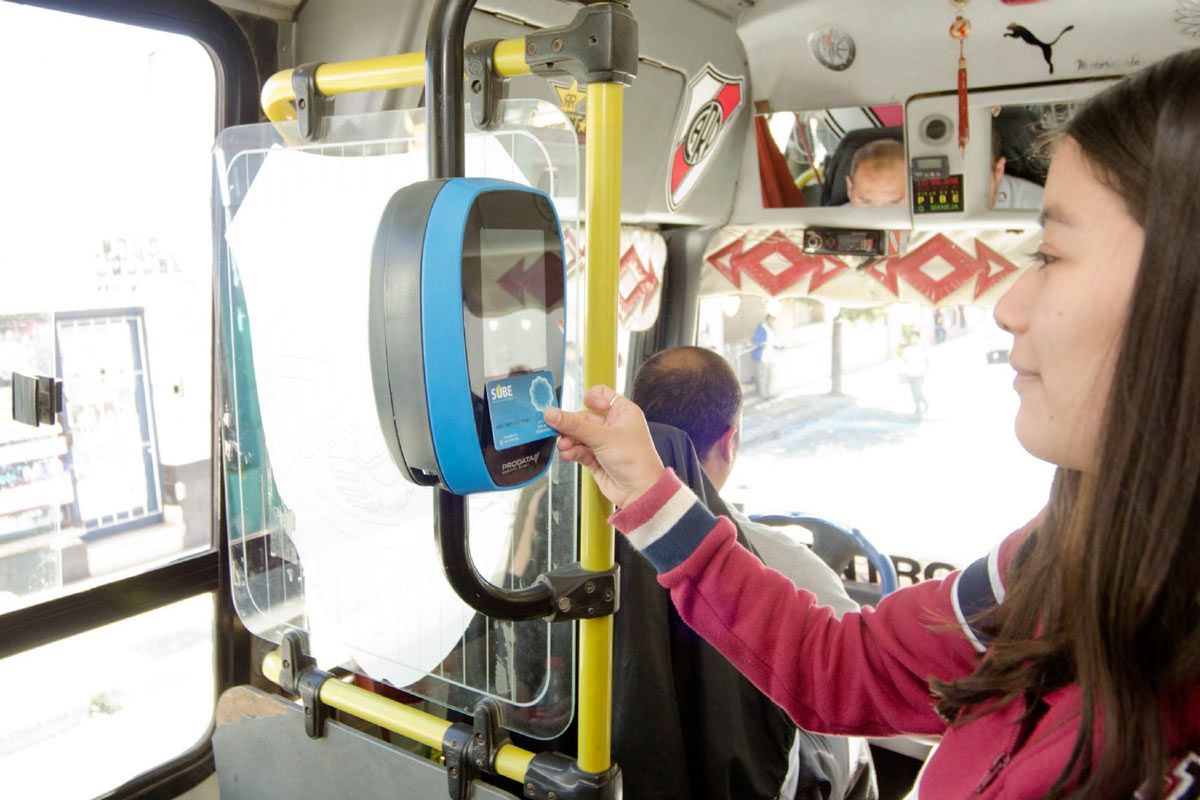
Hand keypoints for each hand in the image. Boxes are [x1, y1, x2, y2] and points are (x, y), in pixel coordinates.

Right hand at [543, 384, 664, 507]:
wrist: (639, 492)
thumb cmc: (635, 460)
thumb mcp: (602, 438)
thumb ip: (574, 426)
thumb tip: (551, 413)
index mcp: (623, 412)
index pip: (602, 394)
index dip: (590, 399)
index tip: (581, 406)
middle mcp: (614, 425)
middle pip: (584, 418)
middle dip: (571, 426)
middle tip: (557, 430)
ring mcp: (605, 442)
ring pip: (579, 435)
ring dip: (569, 440)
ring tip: (564, 446)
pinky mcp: (597, 458)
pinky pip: (579, 450)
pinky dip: (572, 452)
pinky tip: (568, 455)